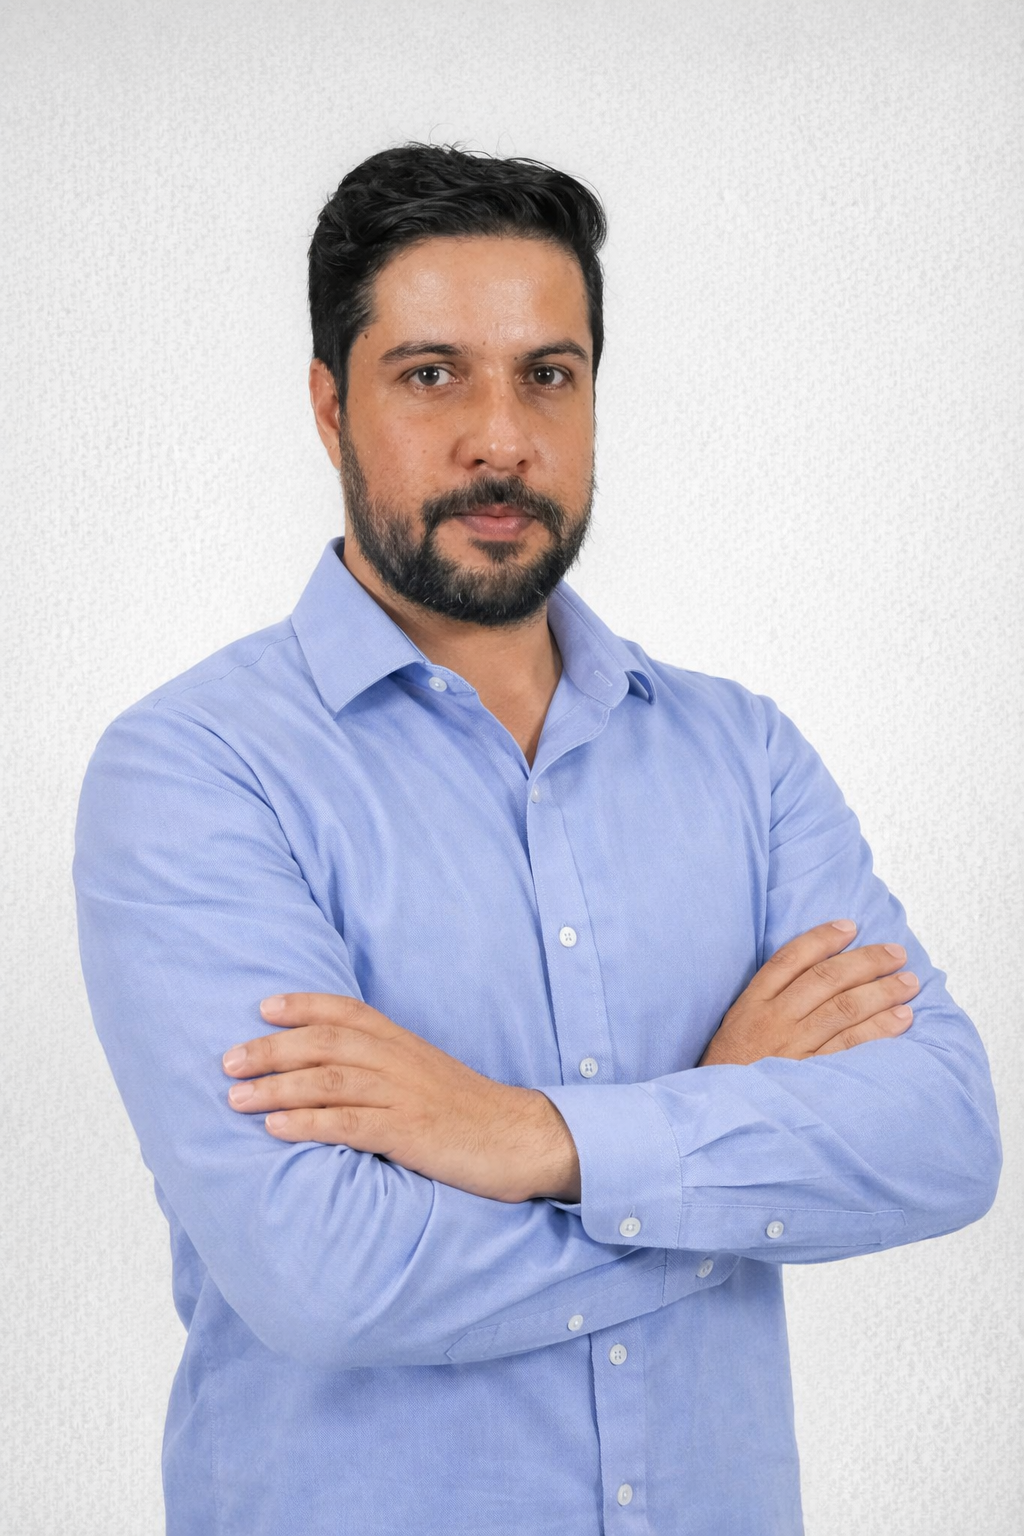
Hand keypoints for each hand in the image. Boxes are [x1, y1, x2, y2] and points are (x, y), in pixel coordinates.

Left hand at [222, 993, 580, 1203]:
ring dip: (276, 1087)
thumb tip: (333, 1070)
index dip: (302, 1005)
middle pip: (325, 1042)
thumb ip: (385, 1066)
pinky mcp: (409, 1133)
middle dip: (271, 1049)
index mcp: (403, 1043)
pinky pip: (351, 1124)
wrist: (522, 1139)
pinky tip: (277, 1129)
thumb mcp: (426, 1076)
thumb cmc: (469, 1113)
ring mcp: (404, 1096)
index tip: (263, 1008)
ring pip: (329, 1081)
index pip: (347, 1011)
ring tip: (236, 1098)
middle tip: (228, 1060)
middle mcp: (399, 1061)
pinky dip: (308, 1123)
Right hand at [698, 919, 918, 1065]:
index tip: (850, 926)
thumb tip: (815, 975)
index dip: (822, 939)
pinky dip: (879, 1029)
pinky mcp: (812, 1074)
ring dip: (881, 992)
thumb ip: (768, 1001)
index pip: (790, 959)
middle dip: (866, 962)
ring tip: (908, 983)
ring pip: (844, 1008)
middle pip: (826, 979)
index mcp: (753, 1004)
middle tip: (896, 954)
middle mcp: (775, 1020)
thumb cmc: (732, 1071)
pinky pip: (852, 1046)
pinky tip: (901, 1018)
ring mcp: (794, 1048)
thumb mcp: (736, 1026)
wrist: (722, 1116)